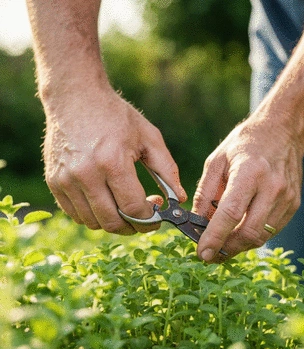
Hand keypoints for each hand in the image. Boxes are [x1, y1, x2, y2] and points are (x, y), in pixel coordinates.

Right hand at [42, 85, 186, 233]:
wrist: (75, 97)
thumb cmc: (116, 116)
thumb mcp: (149, 137)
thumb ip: (167, 170)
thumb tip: (180, 199)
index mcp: (112, 161)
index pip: (133, 209)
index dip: (149, 220)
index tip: (157, 216)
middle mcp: (86, 174)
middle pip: (112, 222)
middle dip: (133, 226)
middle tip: (143, 216)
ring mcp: (66, 179)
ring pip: (93, 222)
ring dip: (113, 222)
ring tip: (124, 206)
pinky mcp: (54, 182)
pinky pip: (76, 214)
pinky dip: (93, 216)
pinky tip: (105, 201)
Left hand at [192, 113, 303, 261]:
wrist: (283, 131)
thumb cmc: (245, 144)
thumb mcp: (216, 161)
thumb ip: (205, 193)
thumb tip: (197, 223)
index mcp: (249, 172)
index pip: (231, 213)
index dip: (214, 237)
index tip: (202, 253)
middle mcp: (272, 187)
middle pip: (249, 232)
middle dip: (226, 249)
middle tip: (210, 255)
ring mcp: (287, 197)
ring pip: (262, 237)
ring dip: (239, 247)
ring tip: (223, 245)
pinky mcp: (294, 204)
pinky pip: (272, 230)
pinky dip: (253, 237)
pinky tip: (240, 232)